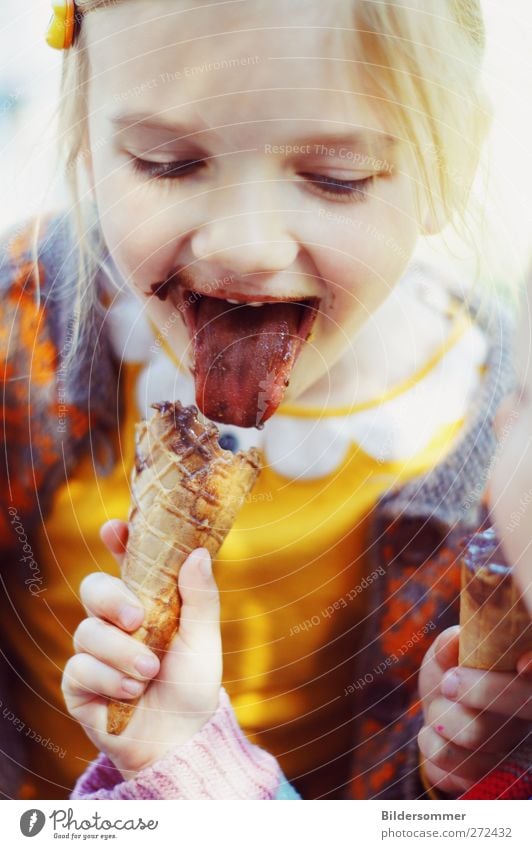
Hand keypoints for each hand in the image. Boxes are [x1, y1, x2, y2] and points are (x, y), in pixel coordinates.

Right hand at [62, 519, 221, 779]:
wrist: (179, 737)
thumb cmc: (193, 683)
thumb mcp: (204, 638)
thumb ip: (200, 597)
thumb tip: (198, 553)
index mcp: (145, 599)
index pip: (124, 560)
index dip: (116, 539)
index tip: (114, 528)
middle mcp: (114, 620)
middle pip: (93, 588)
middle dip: (112, 600)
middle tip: (137, 619)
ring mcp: (94, 650)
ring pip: (87, 632)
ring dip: (122, 653)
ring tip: (150, 672)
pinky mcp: (78, 682)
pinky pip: (80, 667)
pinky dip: (110, 680)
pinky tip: (131, 693)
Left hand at [418, 626, 531, 794]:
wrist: (436, 720)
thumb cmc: (449, 677)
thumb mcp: (446, 656)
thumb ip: (449, 645)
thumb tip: (455, 639)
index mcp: (523, 676)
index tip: (522, 664)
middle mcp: (527, 712)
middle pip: (522, 702)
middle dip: (479, 690)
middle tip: (448, 683)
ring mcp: (515, 750)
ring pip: (479, 733)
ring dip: (441, 718)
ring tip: (438, 711)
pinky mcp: (490, 779)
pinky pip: (456, 764)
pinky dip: (433, 745)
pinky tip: (438, 736)